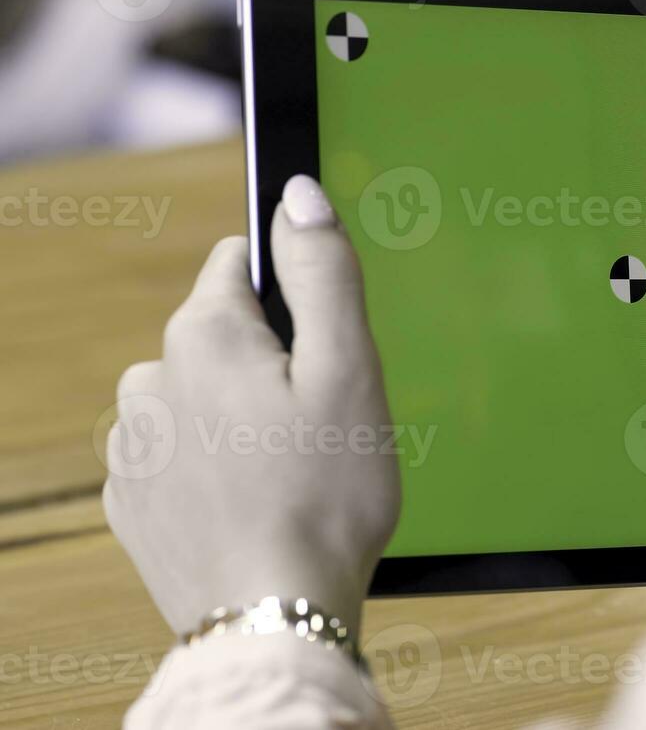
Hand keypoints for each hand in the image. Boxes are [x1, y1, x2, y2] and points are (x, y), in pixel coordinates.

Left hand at [104, 175, 399, 635]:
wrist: (272, 614)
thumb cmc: (325, 494)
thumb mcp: (350, 369)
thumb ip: (324, 272)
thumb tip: (299, 194)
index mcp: (204, 335)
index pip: (237, 262)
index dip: (292, 292)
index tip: (324, 344)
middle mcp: (150, 381)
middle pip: (217, 334)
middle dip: (268, 362)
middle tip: (322, 421)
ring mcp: (132, 448)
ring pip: (194, 397)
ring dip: (236, 417)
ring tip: (290, 470)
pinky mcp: (132, 505)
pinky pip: (177, 458)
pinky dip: (214, 470)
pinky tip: (256, 504)